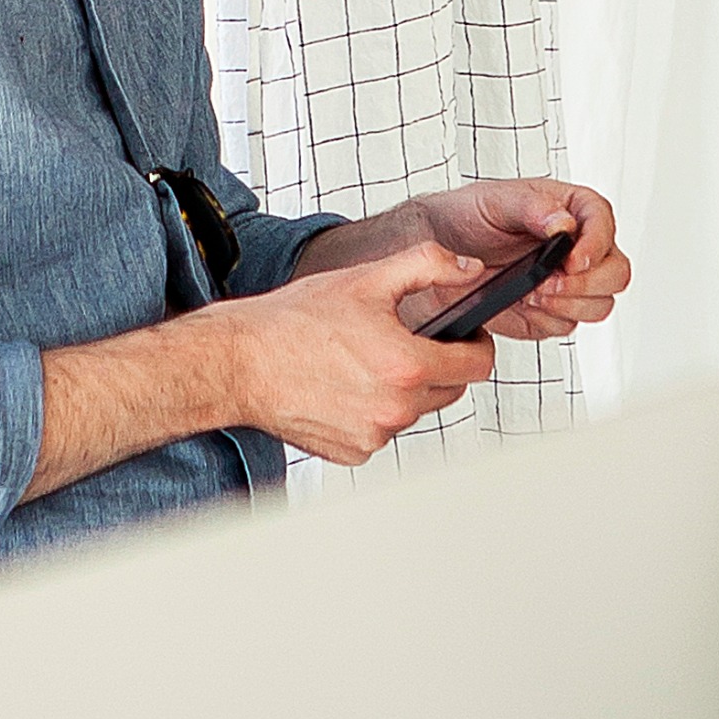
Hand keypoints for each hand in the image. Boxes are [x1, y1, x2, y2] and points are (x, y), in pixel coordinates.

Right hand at [224, 240, 499, 465]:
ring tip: (363, 362)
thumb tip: (467, 267)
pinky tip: (344, 388)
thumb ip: (427, 265)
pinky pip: (380, 432)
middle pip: (450, 389)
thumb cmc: (293, 322)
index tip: (466, 335)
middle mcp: (396, 408)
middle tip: (404, 341)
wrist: (240, 362)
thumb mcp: (366, 279)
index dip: (477, 344)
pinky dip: (371, 413)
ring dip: (402, 390)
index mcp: (407, 365)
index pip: (478, 364)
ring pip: (414, 411)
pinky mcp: (352, 452)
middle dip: (437, 365)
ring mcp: (374, 435)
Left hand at [403, 180, 628, 341]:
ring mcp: (568, 282)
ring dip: (569, 305)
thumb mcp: (495, 200)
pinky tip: (524, 305)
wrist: (438, 252)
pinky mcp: (552, 311)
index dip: (596, 245)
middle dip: (587, 284)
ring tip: (533, 294)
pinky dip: (547, 320)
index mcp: (571, 209)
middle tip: (550, 284)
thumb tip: (563, 224)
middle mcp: (577, 247)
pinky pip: (567, 325)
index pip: (604, 224)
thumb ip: (532, 208)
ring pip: (599, 305)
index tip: (573, 260)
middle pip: (615, 272)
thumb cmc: (467, 216)